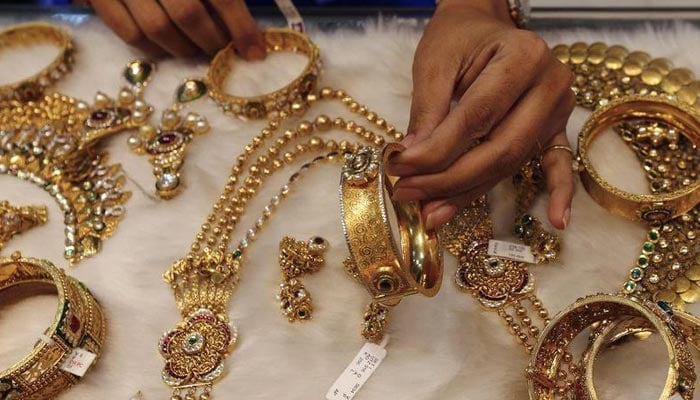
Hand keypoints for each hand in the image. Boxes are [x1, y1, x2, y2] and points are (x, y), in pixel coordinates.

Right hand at [92, 0, 264, 58]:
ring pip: (157, 29)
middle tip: (223, 50)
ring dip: (185, 49)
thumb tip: (249, 30)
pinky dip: (154, 49)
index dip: (242, 28)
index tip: (255, 52)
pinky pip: (128, 34)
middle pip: (188, 14)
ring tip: (198, 48)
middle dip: (212, 40)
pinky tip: (168, 47)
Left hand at [387, 0, 574, 229]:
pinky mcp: (556, 127)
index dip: (437, 151)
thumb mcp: (435, 62)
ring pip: (513, 163)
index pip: (477, 117)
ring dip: (471, 192)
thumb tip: (413, 159)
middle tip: (408, 194)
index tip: (400, 169)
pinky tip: (557, 221)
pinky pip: (558, 163)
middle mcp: (550, 83)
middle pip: (500, 148)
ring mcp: (558, 108)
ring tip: (432, 213)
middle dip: (450, 179)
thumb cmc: (458, 38)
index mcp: (523, 56)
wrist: (484, 26)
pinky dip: (558, 193)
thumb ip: (427, 110)